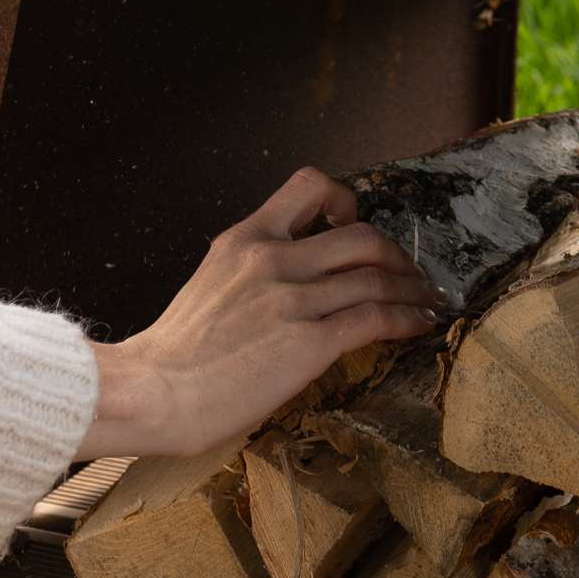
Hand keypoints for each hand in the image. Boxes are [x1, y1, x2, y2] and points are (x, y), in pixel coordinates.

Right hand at [79, 165, 438, 460]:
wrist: (151, 391)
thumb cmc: (173, 353)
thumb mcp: (210, 283)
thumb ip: (250, 271)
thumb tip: (285, 281)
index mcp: (245, 238)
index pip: (308, 186)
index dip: (345, 199)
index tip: (354, 221)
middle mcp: (273, 258)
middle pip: (361, 235)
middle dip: (394, 254)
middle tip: (406, 271)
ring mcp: (293, 299)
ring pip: (377, 276)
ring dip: (413, 288)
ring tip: (427, 299)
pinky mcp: (310, 342)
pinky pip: (377, 317)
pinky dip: (408, 317)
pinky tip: (419, 324)